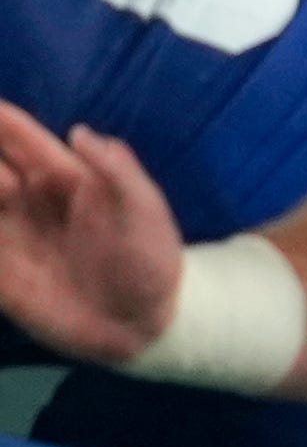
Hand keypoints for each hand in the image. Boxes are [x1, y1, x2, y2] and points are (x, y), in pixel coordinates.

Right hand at [0, 101, 188, 365]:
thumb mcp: (146, 212)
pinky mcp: (1, 271)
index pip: (21, 140)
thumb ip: (118, 172)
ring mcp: (11, 234)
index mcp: (64, 178)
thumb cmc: (152, 261)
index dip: (0, 120)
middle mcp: (29, 200)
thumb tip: (80, 131)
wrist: (144, 325)